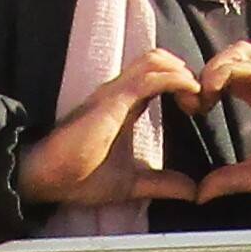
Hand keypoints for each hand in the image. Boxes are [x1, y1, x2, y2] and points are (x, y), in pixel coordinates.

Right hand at [13, 48, 202, 209]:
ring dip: (184, 73)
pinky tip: (190, 94)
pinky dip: (176, 79)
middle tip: (201, 102)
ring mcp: (116, 92)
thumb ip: (162, 184)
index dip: (184, 84)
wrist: (48, 178)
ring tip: (196, 99)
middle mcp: (120, 91)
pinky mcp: (113, 99)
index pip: (159, 76)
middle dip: (188, 73)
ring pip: (156, 59)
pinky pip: (150, 77)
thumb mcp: (132, 183)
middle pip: (160, 59)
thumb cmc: (80, 176)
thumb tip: (192, 192)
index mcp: (125, 104)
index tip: (198, 109)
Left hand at [188, 40, 250, 200]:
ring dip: (214, 68)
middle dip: (203, 75)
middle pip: (226, 59)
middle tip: (192, 102)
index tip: (193, 110)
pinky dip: (229, 69)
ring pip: (237, 52)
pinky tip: (215, 88)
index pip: (224, 77)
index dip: (203, 88)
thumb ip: (228, 181)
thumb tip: (201, 196)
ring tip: (204, 94)